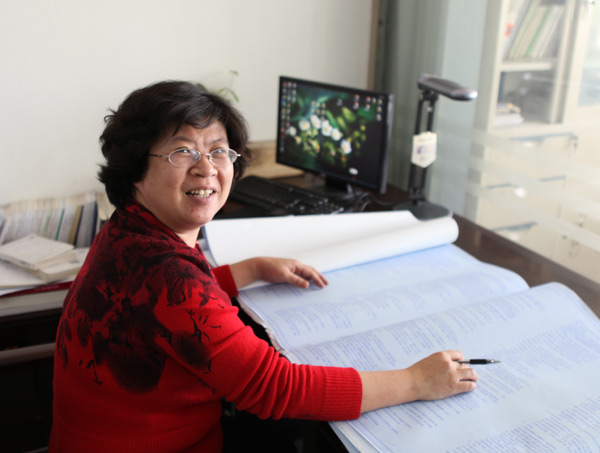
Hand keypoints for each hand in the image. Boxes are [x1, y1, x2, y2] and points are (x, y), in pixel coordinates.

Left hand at [230, 257, 328, 288]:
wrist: (258, 266)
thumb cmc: (270, 269)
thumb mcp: (284, 275)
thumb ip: (296, 280)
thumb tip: (308, 285)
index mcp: (296, 265)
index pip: (310, 272)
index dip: (318, 279)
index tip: (323, 286)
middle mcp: (295, 265)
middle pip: (310, 271)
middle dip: (319, 277)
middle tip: (326, 283)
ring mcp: (291, 268)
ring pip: (305, 272)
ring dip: (313, 277)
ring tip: (319, 282)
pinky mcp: (287, 272)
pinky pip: (299, 275)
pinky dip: (305, 279)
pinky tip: (306, 283)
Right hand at [358, 350, 477, 412]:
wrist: (412, 383)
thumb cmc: (417, 373)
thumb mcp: (429, 360)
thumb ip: (440, 361)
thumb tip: (450, 365)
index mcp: (442, 356)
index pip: (459, 355)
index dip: (462, 360)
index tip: (462, 364)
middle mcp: (449, 364)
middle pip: (465, 365)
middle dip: (467, 370)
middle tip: (470, 374)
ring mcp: (452, 375)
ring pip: (471, 374)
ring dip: (474, 376)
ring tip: (474, 379)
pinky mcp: (454, 387)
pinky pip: (469, 385)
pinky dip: (472, 385)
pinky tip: (472, 386)